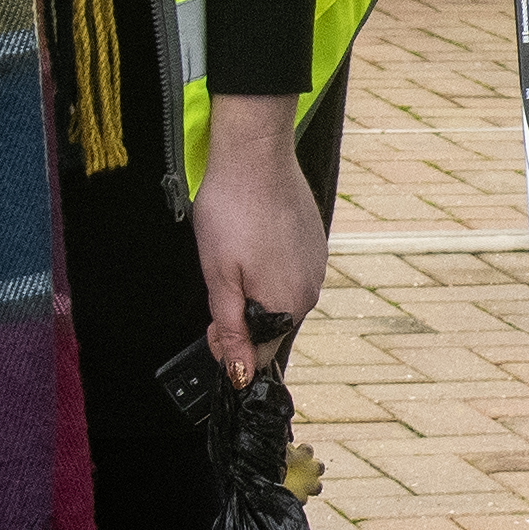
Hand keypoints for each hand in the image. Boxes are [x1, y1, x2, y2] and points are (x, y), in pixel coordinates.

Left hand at [192, 97, 328, 383]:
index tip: (210, 326)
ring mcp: (317, 264)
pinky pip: (292, 272)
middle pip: (272, 326)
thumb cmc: (231, 210)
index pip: (261, 354)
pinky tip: (253, 244)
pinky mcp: (316, 242)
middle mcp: (310, 290)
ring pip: (281, 298)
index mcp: (286, 304)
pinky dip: (270, 268)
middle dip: (243, 319)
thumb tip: (241, 374)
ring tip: (234, 259)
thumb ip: (232, 329)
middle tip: (217, 287)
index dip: (231, 349)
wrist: (255, 155)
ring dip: (256, 292)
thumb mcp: (219, 277)